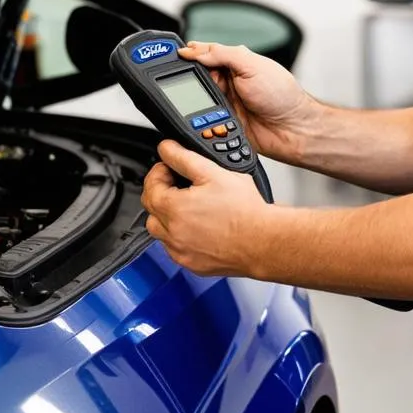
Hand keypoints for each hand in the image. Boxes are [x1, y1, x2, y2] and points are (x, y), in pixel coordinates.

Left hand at [142, 140, 272, 276]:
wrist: (263, 241)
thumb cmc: (244, 211)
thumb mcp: (213, 172)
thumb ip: (184, 157)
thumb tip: (167, 148)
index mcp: (174, 208)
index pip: (150, 186)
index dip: (159, 171)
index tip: (170, 167)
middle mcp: (172, 233)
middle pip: (151, 208)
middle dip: (161, 192)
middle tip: (179, 184)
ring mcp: (180, 251)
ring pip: (160, 231)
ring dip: (167, 216)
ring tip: (189, 206)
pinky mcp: (191, 264)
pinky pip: (174, 249)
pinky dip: (180, 236)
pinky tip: (198, 227)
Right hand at [177, 41, 310, 162]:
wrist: (293, 129)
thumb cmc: (282, 95)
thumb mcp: (252, 65)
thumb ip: (222, 54)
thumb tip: (195, 51)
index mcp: (235, 63)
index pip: (205, 54)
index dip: (190, 55)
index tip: (175, 56)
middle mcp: (229, 82)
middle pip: (196, 79)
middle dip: (190, 82)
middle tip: (185, 85)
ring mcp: (225, 104)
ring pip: (197, 101)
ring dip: (195, 104)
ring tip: (199, 104)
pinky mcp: (223, 124)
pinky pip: (203, 123)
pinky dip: (199, 122)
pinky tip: (200, 121)